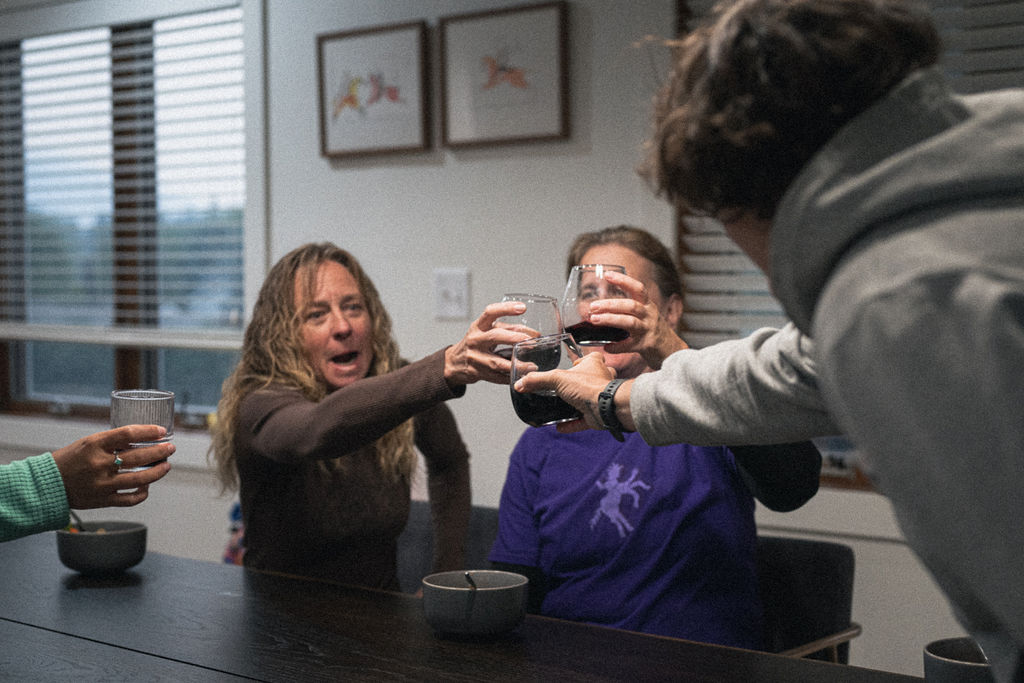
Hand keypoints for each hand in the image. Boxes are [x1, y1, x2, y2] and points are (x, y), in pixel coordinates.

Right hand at [51, 425, 173, 508]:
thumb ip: (113, 442)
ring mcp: (102, 484)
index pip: (128, 434)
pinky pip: (130, 499)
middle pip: (139, 457)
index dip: (149, 432)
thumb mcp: (89, 443)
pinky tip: (147, 485)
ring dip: (158, 472)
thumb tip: (144, 439)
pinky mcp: (103, 501)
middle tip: (171, 448)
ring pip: (140, 479)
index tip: (162, 431)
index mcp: (94, 445)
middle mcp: (99, 464)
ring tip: (166, 465)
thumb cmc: (71, 459)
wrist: (48, 484)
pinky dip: (143, 493)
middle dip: (160, 451)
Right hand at [444, 301, 533, 385]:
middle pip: (495, 336)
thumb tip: (532, 334)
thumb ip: (506, 330)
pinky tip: (520, 375)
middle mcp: (475, 340)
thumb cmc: (476, 343)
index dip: (506, 308)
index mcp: (478, 326)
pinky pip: (496, 377)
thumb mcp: (485, 331)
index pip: (490, 312)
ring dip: (516, 364)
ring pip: (497, 362)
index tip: (522, 308)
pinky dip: (510, 377)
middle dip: (515, 338)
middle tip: (531, 340)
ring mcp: (475, 358)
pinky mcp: (477, 373)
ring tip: (532, 365)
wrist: (455, 362)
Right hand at [513, 352, 616, 431]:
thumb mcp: (557, 378)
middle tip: (565, 387)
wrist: (606, 408)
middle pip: (592, 378)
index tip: (573, 364)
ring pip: (589, 399)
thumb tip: (520, 383)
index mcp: (594, 365)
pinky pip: (584, 419)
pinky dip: (572, 424)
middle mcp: (600, 380)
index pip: (593, 357)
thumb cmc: (589, 387)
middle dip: (580, 383)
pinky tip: (560, 427)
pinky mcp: (597, 414)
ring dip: (577, 404)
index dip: (583, 360)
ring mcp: (599, 398)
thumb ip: (538, 380)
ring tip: (562, 407)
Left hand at [585, 270, 686, 368]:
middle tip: (592, 306)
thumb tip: (600, 308)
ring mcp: (648, 330)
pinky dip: (617, 347)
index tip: (607, 275)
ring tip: (594, 320)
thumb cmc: (653, 331)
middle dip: (610, 304)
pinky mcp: (646, 345)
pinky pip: (629, 345)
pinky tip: (607, 347)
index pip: (638, 288)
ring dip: (610, 320)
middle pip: (630, 305)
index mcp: (648, 305)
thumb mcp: (645, 315)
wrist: (672, 350)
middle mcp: (649, 315)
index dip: (623, 280)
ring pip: (630, 322)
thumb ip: (627, 310)